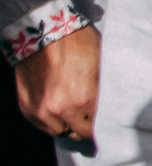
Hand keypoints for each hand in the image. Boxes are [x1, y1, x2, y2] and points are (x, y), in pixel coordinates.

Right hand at [14, 25, 98, 141]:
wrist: (45, 32)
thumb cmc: (77, 43)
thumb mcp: (100, 65)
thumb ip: (102, 91)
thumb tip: (111, 106)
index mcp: (84, 99)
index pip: (95, 128)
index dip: (100, 128)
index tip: (104, 129)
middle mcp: (61, 109)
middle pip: (77, 133)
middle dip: (84, 127)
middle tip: (89, 121)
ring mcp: (40, 110)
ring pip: (57, 132)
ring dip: (66, 125)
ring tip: (73, 114)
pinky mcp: (26, 106)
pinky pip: (41, 125)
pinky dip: (49, 121)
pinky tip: (58, 111)